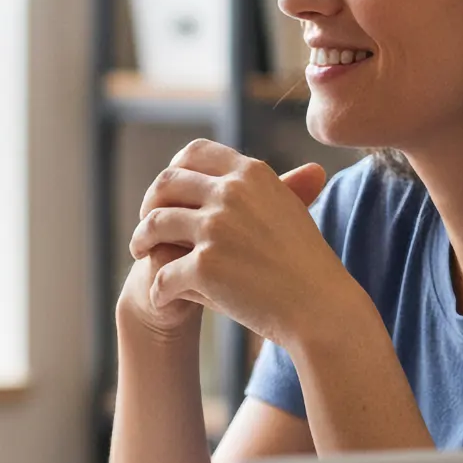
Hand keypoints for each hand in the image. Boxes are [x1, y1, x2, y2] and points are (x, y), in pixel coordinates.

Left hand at [127, 140, 338, 348]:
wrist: (322, 309)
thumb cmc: (307, 266)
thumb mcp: (286, 210)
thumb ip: (252, 192)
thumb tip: (220, 179)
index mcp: (251, 174)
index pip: (196, 153)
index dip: (174, 169)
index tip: (166, 192)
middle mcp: (230, 193)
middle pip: (166, 183)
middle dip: (149, 203)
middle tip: (146, 224)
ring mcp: (215, 228)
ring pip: (154, 224)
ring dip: (140, 240)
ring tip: (139, 253)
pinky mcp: (204, 265)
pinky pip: (163, 273)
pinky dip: (159, 288)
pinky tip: (161, 297)